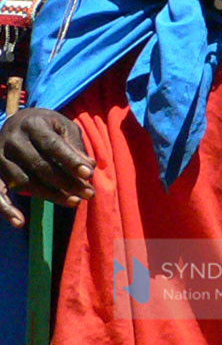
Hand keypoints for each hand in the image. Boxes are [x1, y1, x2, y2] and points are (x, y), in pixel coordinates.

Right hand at [0, 107, 93, 225]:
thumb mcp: (64, 127)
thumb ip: (75, 146)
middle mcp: (13, 139)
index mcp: (33, 124)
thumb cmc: (47, 126)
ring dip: (50, 195)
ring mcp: (0, 156)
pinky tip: (20, 222)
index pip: (52, 145)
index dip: (70, 160)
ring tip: (74, 202)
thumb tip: (90, 167)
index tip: (89, 174)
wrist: (17, 122)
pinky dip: (6, 209)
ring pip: (24, 182)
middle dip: (66, 182)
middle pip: (39, 166)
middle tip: (88, 193)